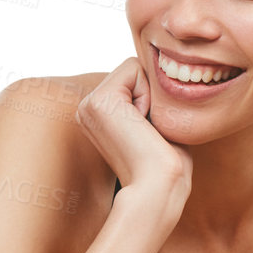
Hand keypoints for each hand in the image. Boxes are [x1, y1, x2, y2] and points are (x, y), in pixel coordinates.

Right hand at [76, 58, 192, 223]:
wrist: (159, 185)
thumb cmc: (166, 161)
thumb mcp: (155, 122)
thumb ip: (149, 99)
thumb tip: (166, 74)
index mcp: (96, 114)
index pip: (133, 77)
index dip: (152, 97)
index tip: (149, 131)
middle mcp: (86, 108)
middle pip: (133, 69)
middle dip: (151, 94)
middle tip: (148, 130)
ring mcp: (88, 104)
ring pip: (134, 68)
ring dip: (150, 96)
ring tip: (145, 128)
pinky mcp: (99, 100)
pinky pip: (135, 69)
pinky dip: (148, 94)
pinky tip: (142, 123)